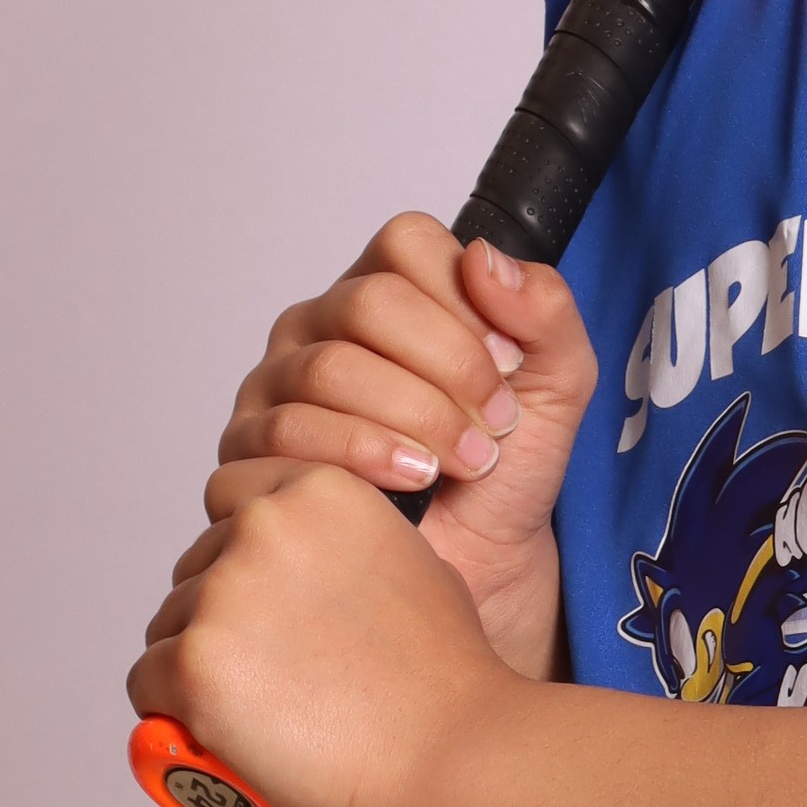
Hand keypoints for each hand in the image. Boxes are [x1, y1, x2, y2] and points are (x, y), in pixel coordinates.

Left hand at [130, 462, 520, 806]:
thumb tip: (313, 574)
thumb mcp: (415, 567)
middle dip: (223, 616)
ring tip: (265, 710)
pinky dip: (174, 712)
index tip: (273, 601)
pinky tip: (225, 733)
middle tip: (276, 673)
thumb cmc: (446, 682)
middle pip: (197, 565)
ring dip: (201, 665)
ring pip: (169, 625)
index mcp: (322, 490)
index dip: (249, 553)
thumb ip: (350, 548)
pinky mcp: (194, 662)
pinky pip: (147, 683)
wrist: (452, 758)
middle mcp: (265, 525)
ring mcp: (224, 593)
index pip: (235, 495)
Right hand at [207, 216, 597, 679]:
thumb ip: (544, 310)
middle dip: (448, 370)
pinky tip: (411, 485)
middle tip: (492, 425)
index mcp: (386, 290)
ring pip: (328, 369)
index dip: (466, 301)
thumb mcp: (557, 381)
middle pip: (367, 303)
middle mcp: (320, 327)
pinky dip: (365, 459)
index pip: (406, 243)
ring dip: (416, 419)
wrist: (483, 564)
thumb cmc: (507, 468)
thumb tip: (484, 259)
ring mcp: (275, 387)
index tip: (508, 363)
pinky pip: (289, 433)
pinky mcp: (248, 452)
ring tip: (464, 463)